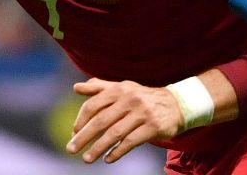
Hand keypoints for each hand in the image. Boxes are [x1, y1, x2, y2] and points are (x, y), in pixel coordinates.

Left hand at [66, 78, 183, 163]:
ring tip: (87, 159)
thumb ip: (99, 88)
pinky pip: (130, 142)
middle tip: (71, 149)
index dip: (81, 120)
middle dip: (84, 136)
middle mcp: (129, 99)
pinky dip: (117, 152)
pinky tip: (108, 159)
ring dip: (98, 148)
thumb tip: (76, 88)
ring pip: (114, 133)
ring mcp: (142, 113)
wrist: (175, 104)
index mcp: (118, 89)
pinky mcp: (153, 127)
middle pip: (101, 120)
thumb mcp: (122, 88)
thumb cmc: (141, 98)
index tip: (74, 133)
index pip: (93, 105)